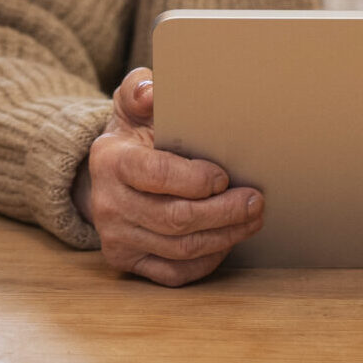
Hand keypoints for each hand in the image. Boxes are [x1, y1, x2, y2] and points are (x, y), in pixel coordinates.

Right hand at [72, 67, 263, 285]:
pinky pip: (174, 273)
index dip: (196, 180)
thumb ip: (141, 89)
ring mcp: (116, 237)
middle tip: (255, 201)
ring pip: (180, 249)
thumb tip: (151, 93)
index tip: (225, 177)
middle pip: (175, 219)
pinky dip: (207, 260)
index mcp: (109, 160)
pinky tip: (226, 241)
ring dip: (224, 236)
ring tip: (251, 219)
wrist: (109, 172)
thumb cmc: (134, 133)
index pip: (156, 175)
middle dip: (223, 212)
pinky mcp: (128, 261)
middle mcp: (107, 204)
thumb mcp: (133, 102)